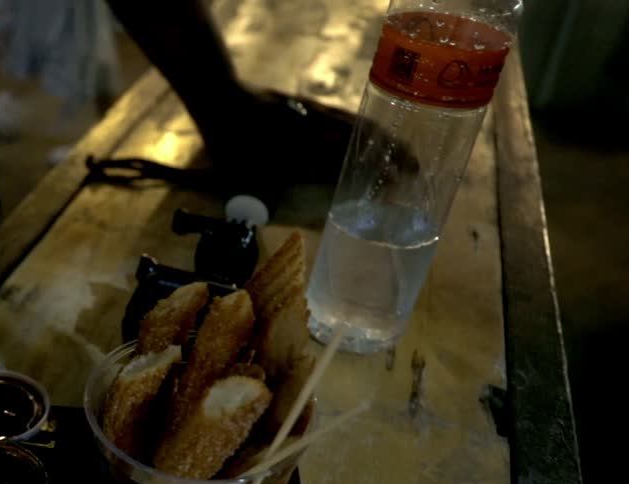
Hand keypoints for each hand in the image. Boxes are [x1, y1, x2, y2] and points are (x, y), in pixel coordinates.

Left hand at [205, 89, 416, 186]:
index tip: (399, 189)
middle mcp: (319, 136)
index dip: (375, 178)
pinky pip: (347, 117)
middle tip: (417, 173)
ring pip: (361, 129)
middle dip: (393, 158)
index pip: (349, 170)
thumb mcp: (243, 184)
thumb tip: (271, 224)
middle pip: (365, 146)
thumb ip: (262, 204)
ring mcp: (319, 118)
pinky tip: (378, 133)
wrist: (224, 102)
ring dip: (386, 141)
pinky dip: (366, 126)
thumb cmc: (232, 149)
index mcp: (305, 158)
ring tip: (408, 154)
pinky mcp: (314, 106)